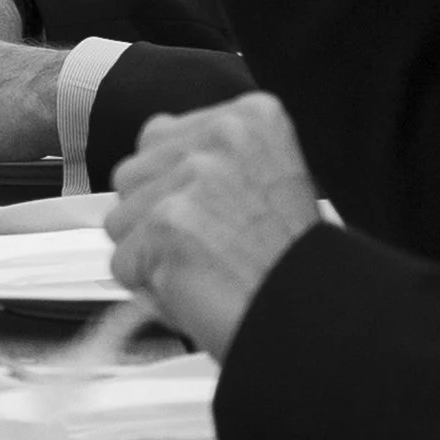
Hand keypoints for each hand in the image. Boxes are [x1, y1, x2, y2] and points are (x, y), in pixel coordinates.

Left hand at [106, 93, 319, 358]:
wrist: (320, 321)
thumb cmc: (291, 265)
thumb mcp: (267, 179)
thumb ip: (207, 156)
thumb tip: (148, 149)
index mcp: (250, 118)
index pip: (157, 137)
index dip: (175, 188)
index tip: (216, 214)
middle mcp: (222, 137)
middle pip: (130, 175)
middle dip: (155, 218)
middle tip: (212, 247)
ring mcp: (194, 178)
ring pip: (120, 220)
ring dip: (152, 255)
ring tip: (210, 267)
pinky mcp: (168, 224)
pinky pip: (122, 264)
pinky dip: (152, 289)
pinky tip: (201, 289)